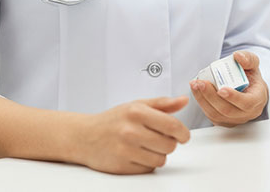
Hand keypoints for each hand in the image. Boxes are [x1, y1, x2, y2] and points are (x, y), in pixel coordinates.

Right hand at [74, 96, 191, 174]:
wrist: (84, 136)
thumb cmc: (113, 120)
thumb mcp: (136, 105)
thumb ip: (162, 103)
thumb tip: (184, 100)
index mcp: (137, 112)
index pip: (173, 126)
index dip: (183, 133)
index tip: (183, 136)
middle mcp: (130, 131)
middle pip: (170, 145)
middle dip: (168, 143)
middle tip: (157, 138)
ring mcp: (125, 150)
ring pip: (161, 159)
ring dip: (157, 154)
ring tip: (145, 146)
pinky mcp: (122, 166)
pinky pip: (148, 169)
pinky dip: (146, 164)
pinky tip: (136, 154)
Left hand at [190, 51, 268, 127]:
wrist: (247, 88)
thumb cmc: (250, 76)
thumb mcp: (252, 63)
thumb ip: (248, 58)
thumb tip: (238, 56)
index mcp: (257, 99)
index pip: (247, 103)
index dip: (234, 97)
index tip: (221, 89)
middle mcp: (247, 113)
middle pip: (228, 110)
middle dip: (211, 96)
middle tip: (201, 83)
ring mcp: (234, 119)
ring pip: (217, 114)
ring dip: (203, 99)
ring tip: (195, 85)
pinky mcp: (223, 121)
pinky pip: (211, 115)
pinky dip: (201, 103)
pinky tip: (196, 91)